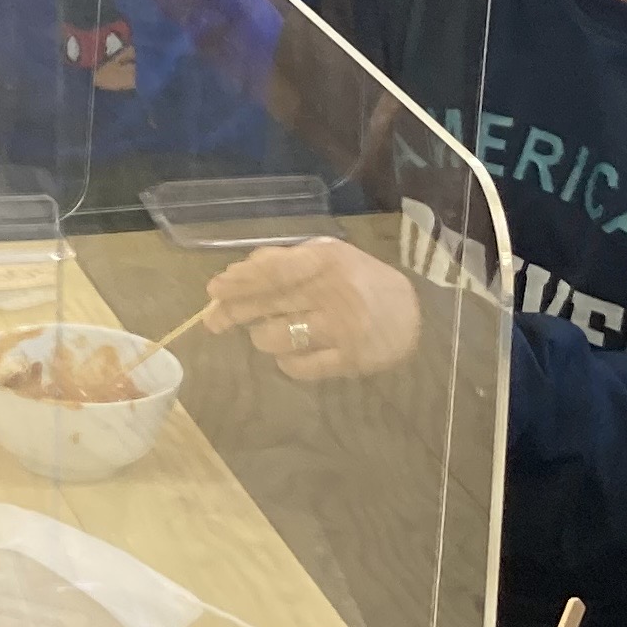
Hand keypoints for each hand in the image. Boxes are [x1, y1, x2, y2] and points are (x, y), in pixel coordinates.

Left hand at [201, 237, 421, 381]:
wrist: (413, 316)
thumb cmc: (361, 281)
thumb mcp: (330, 258)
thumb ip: (288, 261)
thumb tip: (241, 270)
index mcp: (328, 261)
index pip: (274, 270)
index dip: (240, 280)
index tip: (214, 289)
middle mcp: (334, 293)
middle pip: (268, 304)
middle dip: (233, 312)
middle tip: (213, 319)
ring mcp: (341, 330)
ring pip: (276, 338)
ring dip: (262, 336)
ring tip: (268, 332)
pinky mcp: (349, 361)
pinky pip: (298, 367)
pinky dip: (287, 361)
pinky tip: (290, 352)